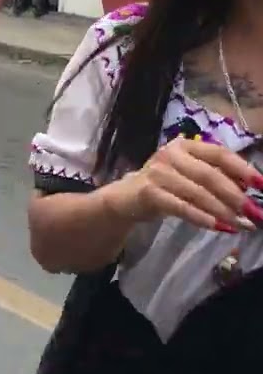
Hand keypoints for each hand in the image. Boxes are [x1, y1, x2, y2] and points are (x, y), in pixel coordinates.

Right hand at [102, 137, 262, 231]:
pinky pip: (182, 207)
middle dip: (236, 196)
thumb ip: (214, 176)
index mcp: (185, 146)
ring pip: (199, 193)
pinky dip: (203, 218)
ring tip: (243, 225)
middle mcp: (171, 155)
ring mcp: (158, 173)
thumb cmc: (163, 185)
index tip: (262, 185)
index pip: (219, 154)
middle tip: (255, 213)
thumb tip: (248, 189)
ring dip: (224, 211)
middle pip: (210, 175)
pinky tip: (220, 228)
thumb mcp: (188, 175)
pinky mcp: (150, 193)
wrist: (124, 199)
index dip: (243, 169)